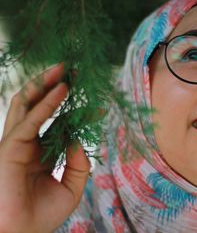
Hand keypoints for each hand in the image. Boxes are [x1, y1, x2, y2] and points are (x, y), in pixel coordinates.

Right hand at [0, 63, 89, 232]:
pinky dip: (46, 104)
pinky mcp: (9, 147)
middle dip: (52, 86)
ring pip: (26, 105)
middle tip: (74, 70)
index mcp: (38, 153)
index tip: (100, 105)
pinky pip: (30, 120)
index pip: (57, 123)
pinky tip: (63, 91)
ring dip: (44, 84)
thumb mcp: (72, 187)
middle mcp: (25, 143)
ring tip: (65, 69)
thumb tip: (80, 139)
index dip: (77, 112)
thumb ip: (79, 163)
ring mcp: (15, 143)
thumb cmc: (42, 215)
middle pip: (36, 106)